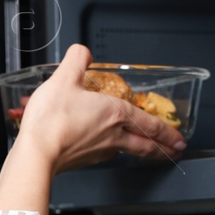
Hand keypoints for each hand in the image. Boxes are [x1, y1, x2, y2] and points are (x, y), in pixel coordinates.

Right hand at [16, 44, 186, 173]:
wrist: (36, 153)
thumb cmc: (52, 120)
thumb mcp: (64, 78)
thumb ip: (76, 61)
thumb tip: (83, 52)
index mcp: (114, 113)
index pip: (150, 124)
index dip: (167, 131)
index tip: (178, 139)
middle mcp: (112, 135)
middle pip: (145, 145)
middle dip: (162, 148)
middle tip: (173, 151)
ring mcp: (99, 151)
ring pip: (126, 151)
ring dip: (139, 151)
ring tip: (144, 152)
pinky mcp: (83, 161)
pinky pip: (103, 155)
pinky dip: (108, 152)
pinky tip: (102, 149)